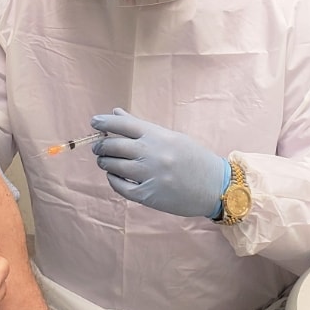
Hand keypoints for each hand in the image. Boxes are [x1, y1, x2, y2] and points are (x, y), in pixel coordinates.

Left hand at [89, 109, 225, 217]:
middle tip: (97, 146)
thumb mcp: (171, 137)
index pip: (123, 124)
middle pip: (114, 145)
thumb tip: (116, 113)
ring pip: (113, 166)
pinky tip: (114, 176)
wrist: (215, 186)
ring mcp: (149, 176)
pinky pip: (120, 186)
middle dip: (101, 145)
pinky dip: (113, 180)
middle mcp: (152, 154)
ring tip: (104, 160)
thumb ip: (142, 127)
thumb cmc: (194, 158)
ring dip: (105, 161)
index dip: (105, 122)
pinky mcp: (148, 196)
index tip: (94, 122)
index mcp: (158, 136)